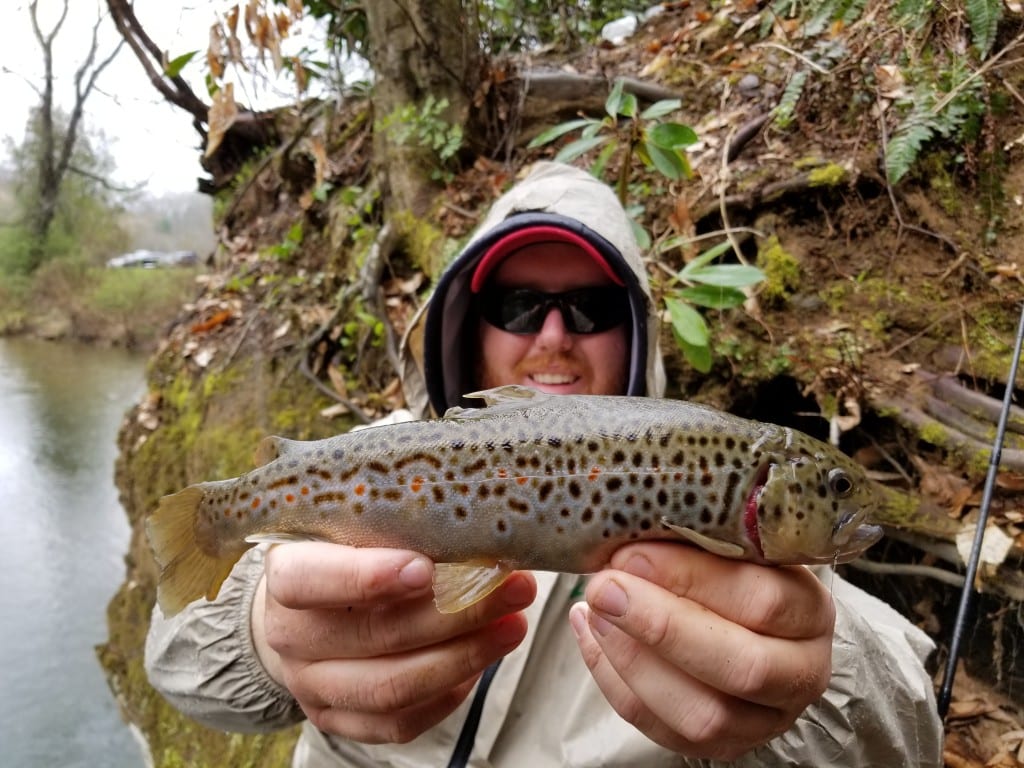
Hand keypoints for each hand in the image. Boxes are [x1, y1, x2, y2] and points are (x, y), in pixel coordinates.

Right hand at [253, 542, 535, 743]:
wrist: (305, 609)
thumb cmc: (343, 552)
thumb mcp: (354, 524)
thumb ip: (395, 522)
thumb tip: (471, 520)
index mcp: (284, 576)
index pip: (307, 580)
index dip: (366, 577)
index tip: (425, 567)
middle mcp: (290, 637)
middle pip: (373, 635)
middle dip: (455, 612)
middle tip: (512, 587)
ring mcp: (312, 686)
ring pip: (392, 687)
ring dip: (464, 656)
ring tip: (512, 626)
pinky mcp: (338, 720)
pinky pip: (399, 723)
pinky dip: (449, 693)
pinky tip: (481, 662)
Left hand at [569, 542, 833, 760]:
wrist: (751, 625)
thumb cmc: (736, 575)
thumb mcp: (732, 548)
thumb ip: (695, 543)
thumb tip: (628, 542)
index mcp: (810, 612)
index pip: (763, 600)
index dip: (691, 578)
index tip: (632, 555)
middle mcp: (800, 673)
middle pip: (741, 667)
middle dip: (660, 628)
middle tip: (604, 589)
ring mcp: (763, 720)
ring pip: (703, 715)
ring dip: (634, 660)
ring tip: (595, 612)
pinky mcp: (722, 748)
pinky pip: (663, 730)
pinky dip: (616, 681)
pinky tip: (593, 635)